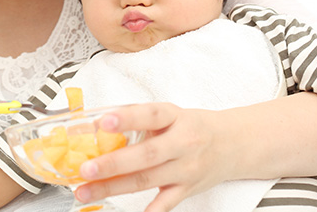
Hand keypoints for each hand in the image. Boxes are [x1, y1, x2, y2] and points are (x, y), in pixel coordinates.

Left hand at [75, 103, 226, 211]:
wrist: (230, 144)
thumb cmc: (191, 126)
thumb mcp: (169, 113)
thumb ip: (138, 117)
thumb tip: (95, 123)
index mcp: (174, 117)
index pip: (150, 115)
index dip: (126, 118)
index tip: (102, 122)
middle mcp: (182, 143)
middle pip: (146, 154)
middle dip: (113, 163)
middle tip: (86, 168)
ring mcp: (185, 169)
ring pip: (147, 180)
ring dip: (113, 187)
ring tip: (86, 190)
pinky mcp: (187, 189)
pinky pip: (166, 204)